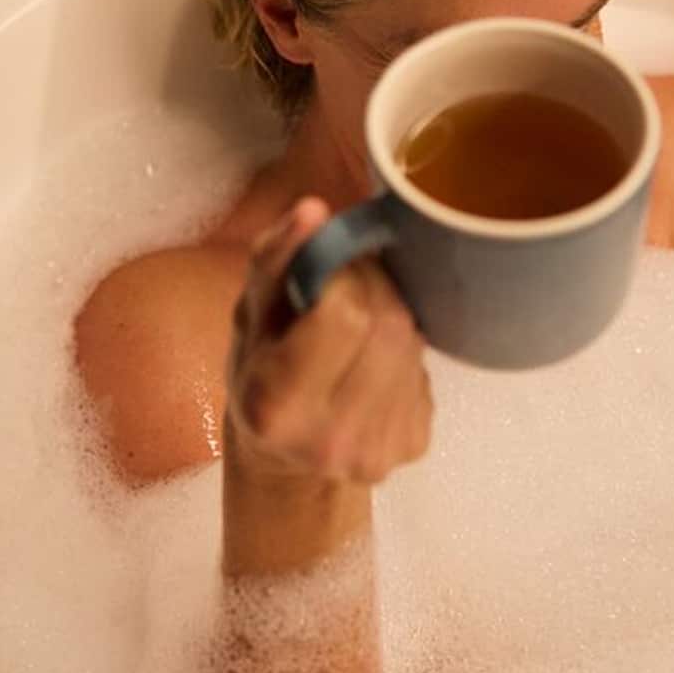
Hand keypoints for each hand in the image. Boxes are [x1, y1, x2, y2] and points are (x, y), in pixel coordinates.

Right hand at [226, 197, 432, 483]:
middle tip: (347, 287)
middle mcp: (330, 440)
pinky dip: (403, 348)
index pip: (343, 314)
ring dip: (391, 314)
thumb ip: (276, 258)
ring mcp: (377, 449)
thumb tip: (314, 211)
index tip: (323, 275)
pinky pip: (424, 368)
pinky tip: (374, 357)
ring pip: (412, 341)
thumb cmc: (260, 375)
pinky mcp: (413, 444)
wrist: (287, 461)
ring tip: (359, 319)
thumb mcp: (249, 316)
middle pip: (387, 325)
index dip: (341, 278)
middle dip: (372, 289)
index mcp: (276, 405)